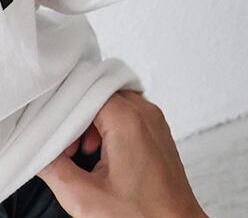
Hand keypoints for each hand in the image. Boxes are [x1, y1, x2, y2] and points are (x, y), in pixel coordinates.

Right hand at [38, 90, 206, 217]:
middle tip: (69, 150)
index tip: (57, 138)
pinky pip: (130, 117)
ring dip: (95, 125)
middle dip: (80, 120)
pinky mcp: (158, 133)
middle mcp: (147, 113)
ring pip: (116, 106)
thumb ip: (56, 170)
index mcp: (129, 121)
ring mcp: (155, 121)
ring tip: (85, 156)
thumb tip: (40, 153)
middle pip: (103, 97)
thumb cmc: (138, 214)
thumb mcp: (84, 196)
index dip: (68, 114)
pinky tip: (102, 157)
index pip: (90, 93)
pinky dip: (111, 129)